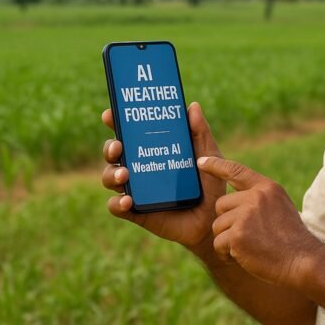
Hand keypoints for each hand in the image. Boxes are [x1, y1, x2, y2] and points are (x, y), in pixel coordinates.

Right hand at [100, 102, 225, 253]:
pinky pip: (117, 207)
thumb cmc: (211, 184)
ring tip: (125, 174)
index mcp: (153, 149)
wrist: (214, 218)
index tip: (110, 114)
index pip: (129, 132)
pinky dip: (117, 203)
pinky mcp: (136, 212)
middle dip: (110, 147)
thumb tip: (193, 106)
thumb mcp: (209, 155)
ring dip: (111, 174)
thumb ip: (200, 133)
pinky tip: (127, 200)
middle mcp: (140, 167)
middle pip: (114, 154)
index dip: (116, 122)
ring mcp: (136, 189)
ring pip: (110, 177)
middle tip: (118, 146)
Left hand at [198, 157, 323, 287]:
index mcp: (267, 188)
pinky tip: (245, 257)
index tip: (200, 161)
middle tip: (246, 236)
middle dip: (227, 222)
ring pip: (218, 226)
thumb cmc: (292, 238)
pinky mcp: (237, 236)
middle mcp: (255, 197)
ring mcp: (245, 216)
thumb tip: (236, 201)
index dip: (216, 165)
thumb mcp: (281, 206)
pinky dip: (227, 255)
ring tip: (249, 248)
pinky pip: (218, 244)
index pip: (237, 171)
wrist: (302, 260)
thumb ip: (260, 199)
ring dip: (227, 240)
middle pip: (221, 205)